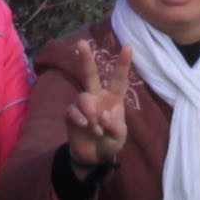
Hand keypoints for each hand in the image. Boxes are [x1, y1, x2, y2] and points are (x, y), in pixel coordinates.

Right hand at [65, 39, 133, 167]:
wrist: (93, 156)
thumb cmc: (110, 142)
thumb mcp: (120, 137)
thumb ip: (115, 126)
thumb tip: (102, 114)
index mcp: (113, 99)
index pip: (119, 79)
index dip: (123, 63)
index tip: (128, 46)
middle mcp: (97, 96)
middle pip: (90, 74)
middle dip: (85, 59)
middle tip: (81, 43)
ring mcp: (83, 104)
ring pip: (83, 98)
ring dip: (91, 114)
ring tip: (96, 129)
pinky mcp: (71, 114)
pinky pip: (73, 111)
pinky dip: (80, 119)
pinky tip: (85, 127)